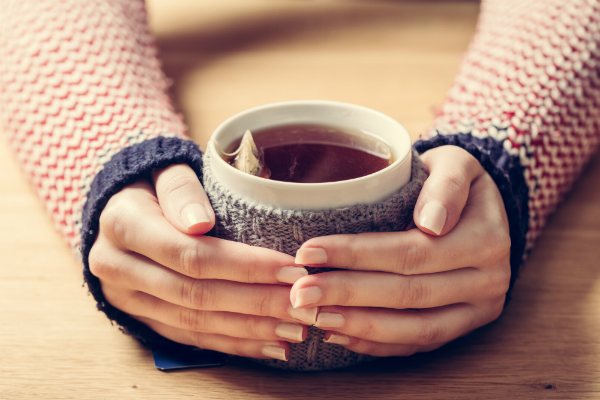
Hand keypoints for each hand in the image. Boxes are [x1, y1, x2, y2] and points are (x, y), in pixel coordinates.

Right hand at [89, 164, 314, 360]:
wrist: (118, 208)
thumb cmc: (154, 184)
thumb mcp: (164, 170)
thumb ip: (181, 190)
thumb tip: (199, 222)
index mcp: (123, 225)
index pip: (192, 254)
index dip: (245, 266)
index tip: (291, 269)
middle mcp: (118, 268)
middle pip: (197, 294)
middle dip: (256, 302)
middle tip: (302, 305)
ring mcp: (128, 299)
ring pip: (195, 322)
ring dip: (249, 329)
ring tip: (294, 329)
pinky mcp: (142, 317)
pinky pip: (189, 337)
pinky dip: (231, 344)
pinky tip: (267, 346)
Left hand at [289, 146, 510, 355]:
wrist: (479, 206)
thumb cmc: (453, 179)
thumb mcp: (455, 164)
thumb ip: (445, 186)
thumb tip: (432, 222)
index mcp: (485, 238)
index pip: (410, 252)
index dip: (357, 255)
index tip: (308, 252)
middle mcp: (488, 280)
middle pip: (407, 293)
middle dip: (347, 294)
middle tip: (299, 293)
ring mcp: (478, 309)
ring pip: (414, 329)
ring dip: (359, 325)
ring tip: (313, 316)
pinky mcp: (463, 326)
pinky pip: (419, 344)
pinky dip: (377, 343)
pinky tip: (339, 334)